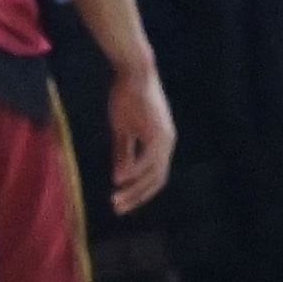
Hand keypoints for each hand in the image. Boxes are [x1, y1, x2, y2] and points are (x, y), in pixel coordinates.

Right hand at [102, 61, 179, 212]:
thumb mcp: (123, 130)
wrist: (133, 73)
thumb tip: (120, 176)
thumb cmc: (127, 98)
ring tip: (116, 199)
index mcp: (160, 145)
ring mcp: (164, 138)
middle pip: (156, 181)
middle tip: (118, 208)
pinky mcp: (158, 131)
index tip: (120, 202)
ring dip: (134, 189)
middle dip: (137, 197)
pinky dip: (133, 171)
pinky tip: (119, 179)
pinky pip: (147, 158)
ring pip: (153, 173)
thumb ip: (123, 153)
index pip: (153, 177)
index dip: (138, 192)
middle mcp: (166, 144)